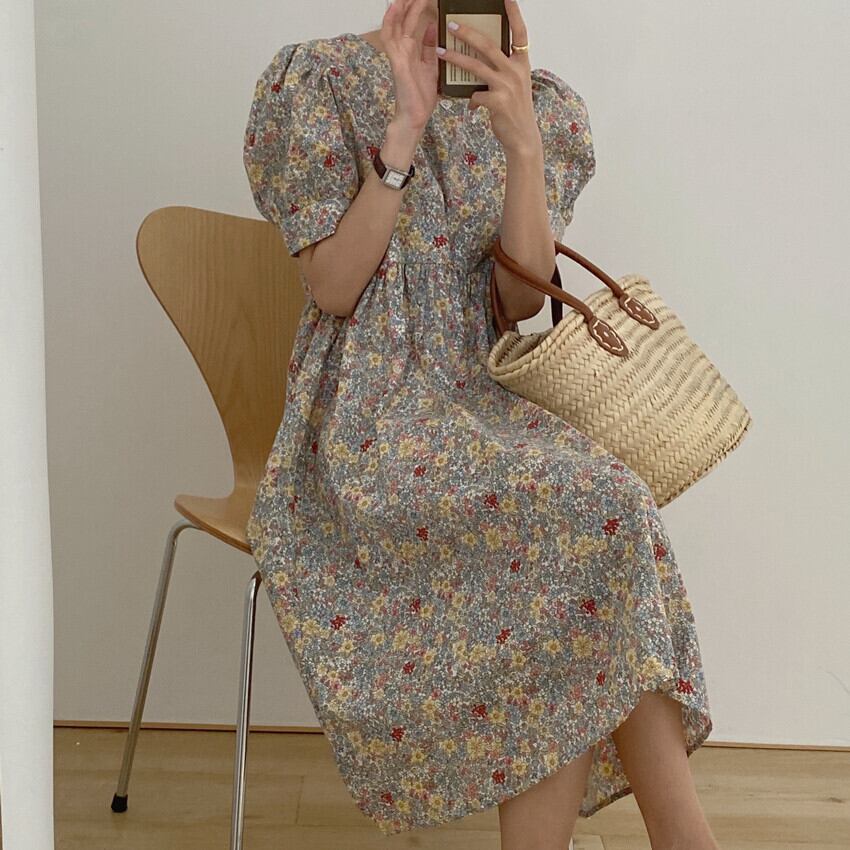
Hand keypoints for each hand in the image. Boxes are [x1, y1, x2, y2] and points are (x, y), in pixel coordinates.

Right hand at [381, 0, 439, 131]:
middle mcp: (402, 50)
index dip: (415, 7)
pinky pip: (390, 37)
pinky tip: (396, 7)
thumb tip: (431, 27)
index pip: (411, 23)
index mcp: (411, 51)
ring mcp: (398, 54)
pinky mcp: (397, 61)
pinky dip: (391, 21)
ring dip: (399, 7)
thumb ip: (430, 48)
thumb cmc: (421, 97)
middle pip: (403, 20)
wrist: (415, 117)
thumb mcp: (431, 67)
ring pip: (395, 24)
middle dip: (409, 2)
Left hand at [437, 0, 539, 156]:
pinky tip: (470, 107)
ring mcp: (507, 86)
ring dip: (455, 58)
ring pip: (476, 66)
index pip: (519, 32)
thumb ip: (503, 70)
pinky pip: (475, 94)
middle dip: (468, 33)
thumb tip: (483, 59)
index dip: (513, 14)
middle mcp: (516, 71)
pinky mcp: (498, 102)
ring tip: (440, 51)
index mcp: (522, 63)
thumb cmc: (516, 110)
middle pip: (489, 45)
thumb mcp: (515, 85)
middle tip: (451, 24)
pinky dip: (470, 100)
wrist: (523, 137)